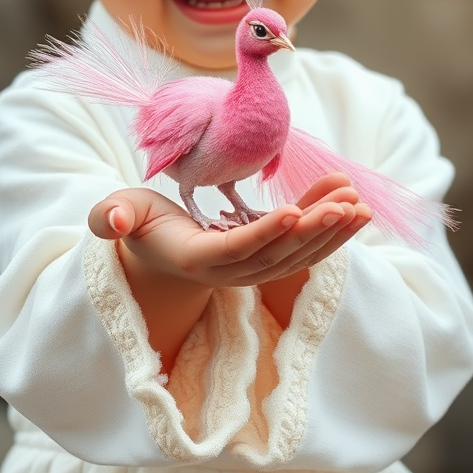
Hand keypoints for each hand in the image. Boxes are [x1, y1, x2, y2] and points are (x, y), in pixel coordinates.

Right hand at [88, 173, 369, 288]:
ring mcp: (253, 268)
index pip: (236, 249)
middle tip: (346, 202)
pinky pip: (304, 244)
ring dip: (331, 228)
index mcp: (198, 258)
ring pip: (298, 253)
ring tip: (359, 202)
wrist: (158, 251)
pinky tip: (355, 204)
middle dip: (315, 229)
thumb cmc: (139, 225)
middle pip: (278, 254)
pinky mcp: (269, 256)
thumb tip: (117, 221)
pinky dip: (329, 226)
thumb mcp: (119, 215)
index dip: (265, 234)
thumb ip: (112, 217)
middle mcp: (231, 270)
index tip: (294, 213)